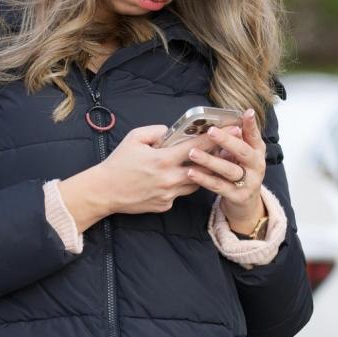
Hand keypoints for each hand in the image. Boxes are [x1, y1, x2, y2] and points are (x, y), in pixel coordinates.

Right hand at [96, 124, 223, 214]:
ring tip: (210, 163)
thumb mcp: (134, 138)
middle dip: (218, 157)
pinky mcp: (166, 205)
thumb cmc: (118, 163)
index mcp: (163, 160)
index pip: (197, 147)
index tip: (232, 130)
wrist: (104, 191)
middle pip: (204, 168)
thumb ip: (157, 131)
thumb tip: (172, 132)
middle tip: (230, 149)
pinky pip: (180, 193)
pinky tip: (177, 178)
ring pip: (196, 182)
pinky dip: (182, 184)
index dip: (217, 138)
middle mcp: (170, 179)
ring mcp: (169, 195)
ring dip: (203, 173)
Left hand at [185, 108, 266, 229]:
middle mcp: (256, 166)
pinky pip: (218, 186)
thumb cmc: (240, 172)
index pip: (255, 136)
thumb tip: (223, 121)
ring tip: (192, 153)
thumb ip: (236, 139)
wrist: (246, 204)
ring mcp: (248, 182)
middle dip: (227, 140)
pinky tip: (191, 172)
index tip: (247, 112)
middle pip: (242, 151)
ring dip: (209, 160)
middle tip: (210, 131)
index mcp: (257, 152)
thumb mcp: (242, 155)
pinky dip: (204, 179)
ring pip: (228, 169)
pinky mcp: (237, 196)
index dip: (251, 125)